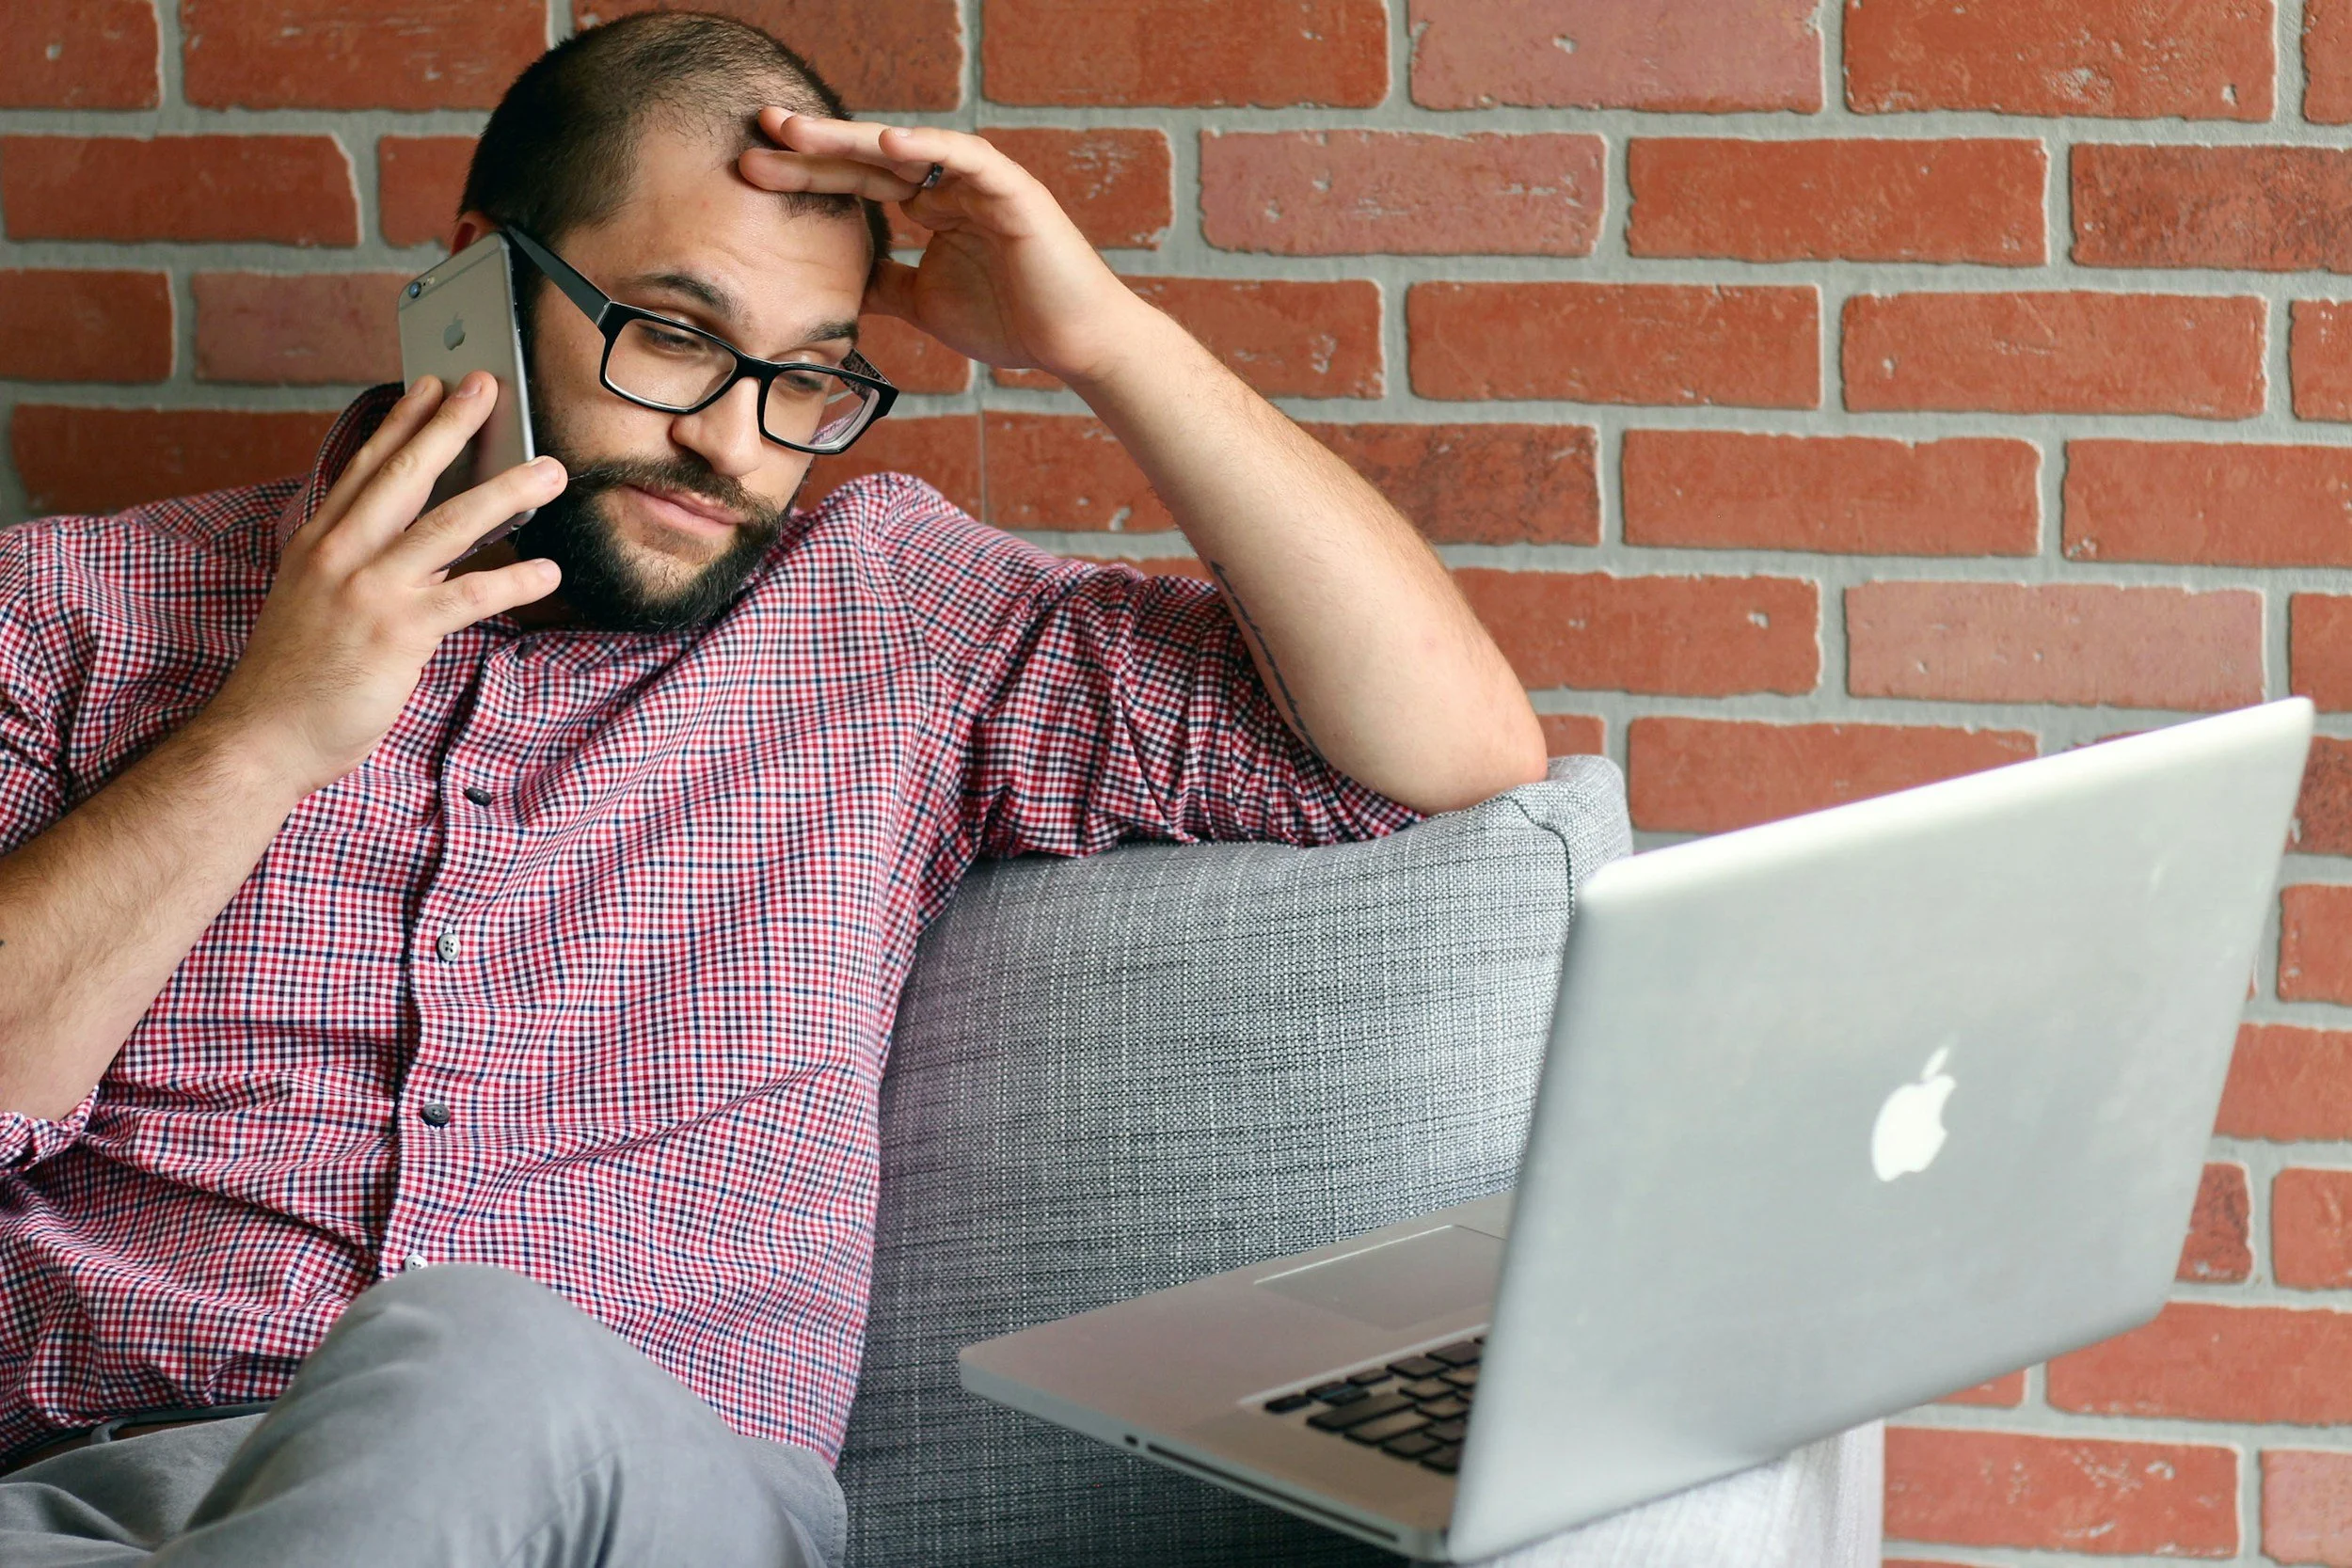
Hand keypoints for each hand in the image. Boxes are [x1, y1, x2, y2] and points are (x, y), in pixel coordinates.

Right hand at [201, 372, 565, 797]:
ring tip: (549, 471)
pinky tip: (549, 571)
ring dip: (505, 493)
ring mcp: (368, 590)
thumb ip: (367, 569)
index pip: (365, 467)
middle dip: (451, 426)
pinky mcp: (398, 632)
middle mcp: (340, 555)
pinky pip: (469, 596)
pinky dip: (513, 580)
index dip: (402, 423)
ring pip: (448, 526)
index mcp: (319, 543)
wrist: (263, 735)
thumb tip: (430, 551)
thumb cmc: (297, 677)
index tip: (430, 384)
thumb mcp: (319, 603)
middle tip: (488, 386)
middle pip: (405, 476)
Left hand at [737, 112, 1158, 386]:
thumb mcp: (925, 304)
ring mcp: (982, 184)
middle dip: (814, 145)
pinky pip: (966, 159)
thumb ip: (886, 286)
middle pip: (870, 158)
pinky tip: (885, 144)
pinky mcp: (1014, 192)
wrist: (1075, 345)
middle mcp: (952, 186)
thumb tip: (842, 284)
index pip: (858, 182)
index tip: (752, 170)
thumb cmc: (1013, 324)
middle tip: (759, 128)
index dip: (807, 174)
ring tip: (800, 132)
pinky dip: (928, 149)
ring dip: (852, 139)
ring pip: (909, 150)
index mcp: (932, 207)